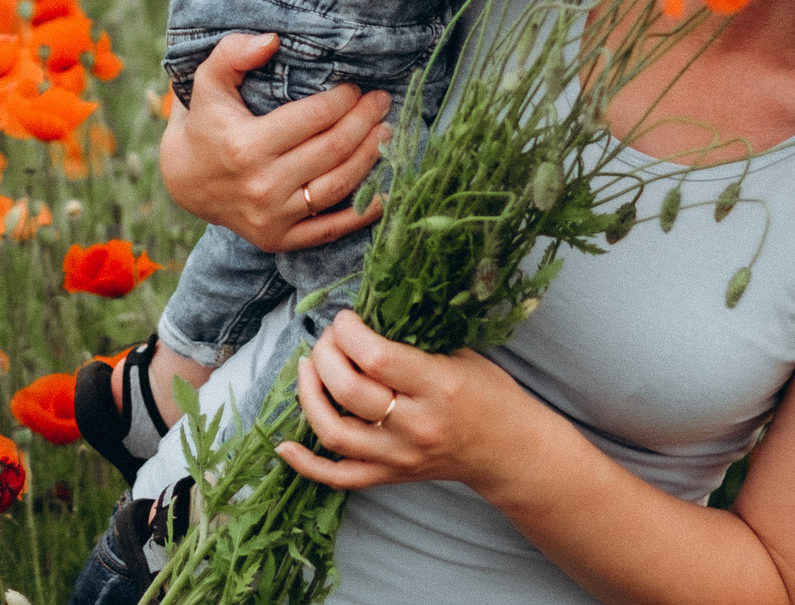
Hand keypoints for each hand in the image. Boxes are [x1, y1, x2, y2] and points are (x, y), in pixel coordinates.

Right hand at [157, 32, 393, 254]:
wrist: (182, 180)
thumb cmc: (204, 122)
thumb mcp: (208, 81)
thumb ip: (234, 52)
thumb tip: (272, 40)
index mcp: (246, 145)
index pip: (313, 118)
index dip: (342, 100)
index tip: (354, 87)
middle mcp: (261, 185)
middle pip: (332, 149)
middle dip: (364, 122)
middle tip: (381, 103)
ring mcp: (271, 217)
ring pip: (337, 186)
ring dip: (369, 158)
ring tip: (385, 134)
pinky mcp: (277, 239)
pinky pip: (329, 230)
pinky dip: (361, 214)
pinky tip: (385, 195)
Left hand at [274, 310, 532, 494]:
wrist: (509, 451)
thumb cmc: (489, 393)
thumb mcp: (461, 355)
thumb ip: (415, 341)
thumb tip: (364, 317)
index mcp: (437, 386)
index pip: (376, 358)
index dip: (349, 333)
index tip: (345, 317)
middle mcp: (415, 424)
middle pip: (349, 392)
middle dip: (326, 355)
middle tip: (327, 337)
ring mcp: (399, 456)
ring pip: (335, 432)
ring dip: (310, 396)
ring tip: (307, 367)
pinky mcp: (390, 476)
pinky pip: (339, 477)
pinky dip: (307, 464)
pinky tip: (284, 444)